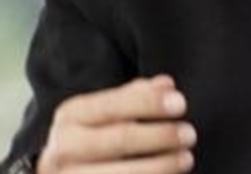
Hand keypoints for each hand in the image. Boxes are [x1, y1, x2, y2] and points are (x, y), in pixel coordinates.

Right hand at [39, 75, 196, 173]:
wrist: (61, 172)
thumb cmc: (91, 137)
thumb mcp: (103, 113)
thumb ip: (134, 97)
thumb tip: (167, 85)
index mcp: (71, 116)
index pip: (112, 105)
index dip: (148, 103)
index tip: (180, 103)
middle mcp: (64, 147)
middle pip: (120, 139)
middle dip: (160, 135)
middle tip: (189, 133)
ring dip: (160, 166)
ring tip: (186, 158)